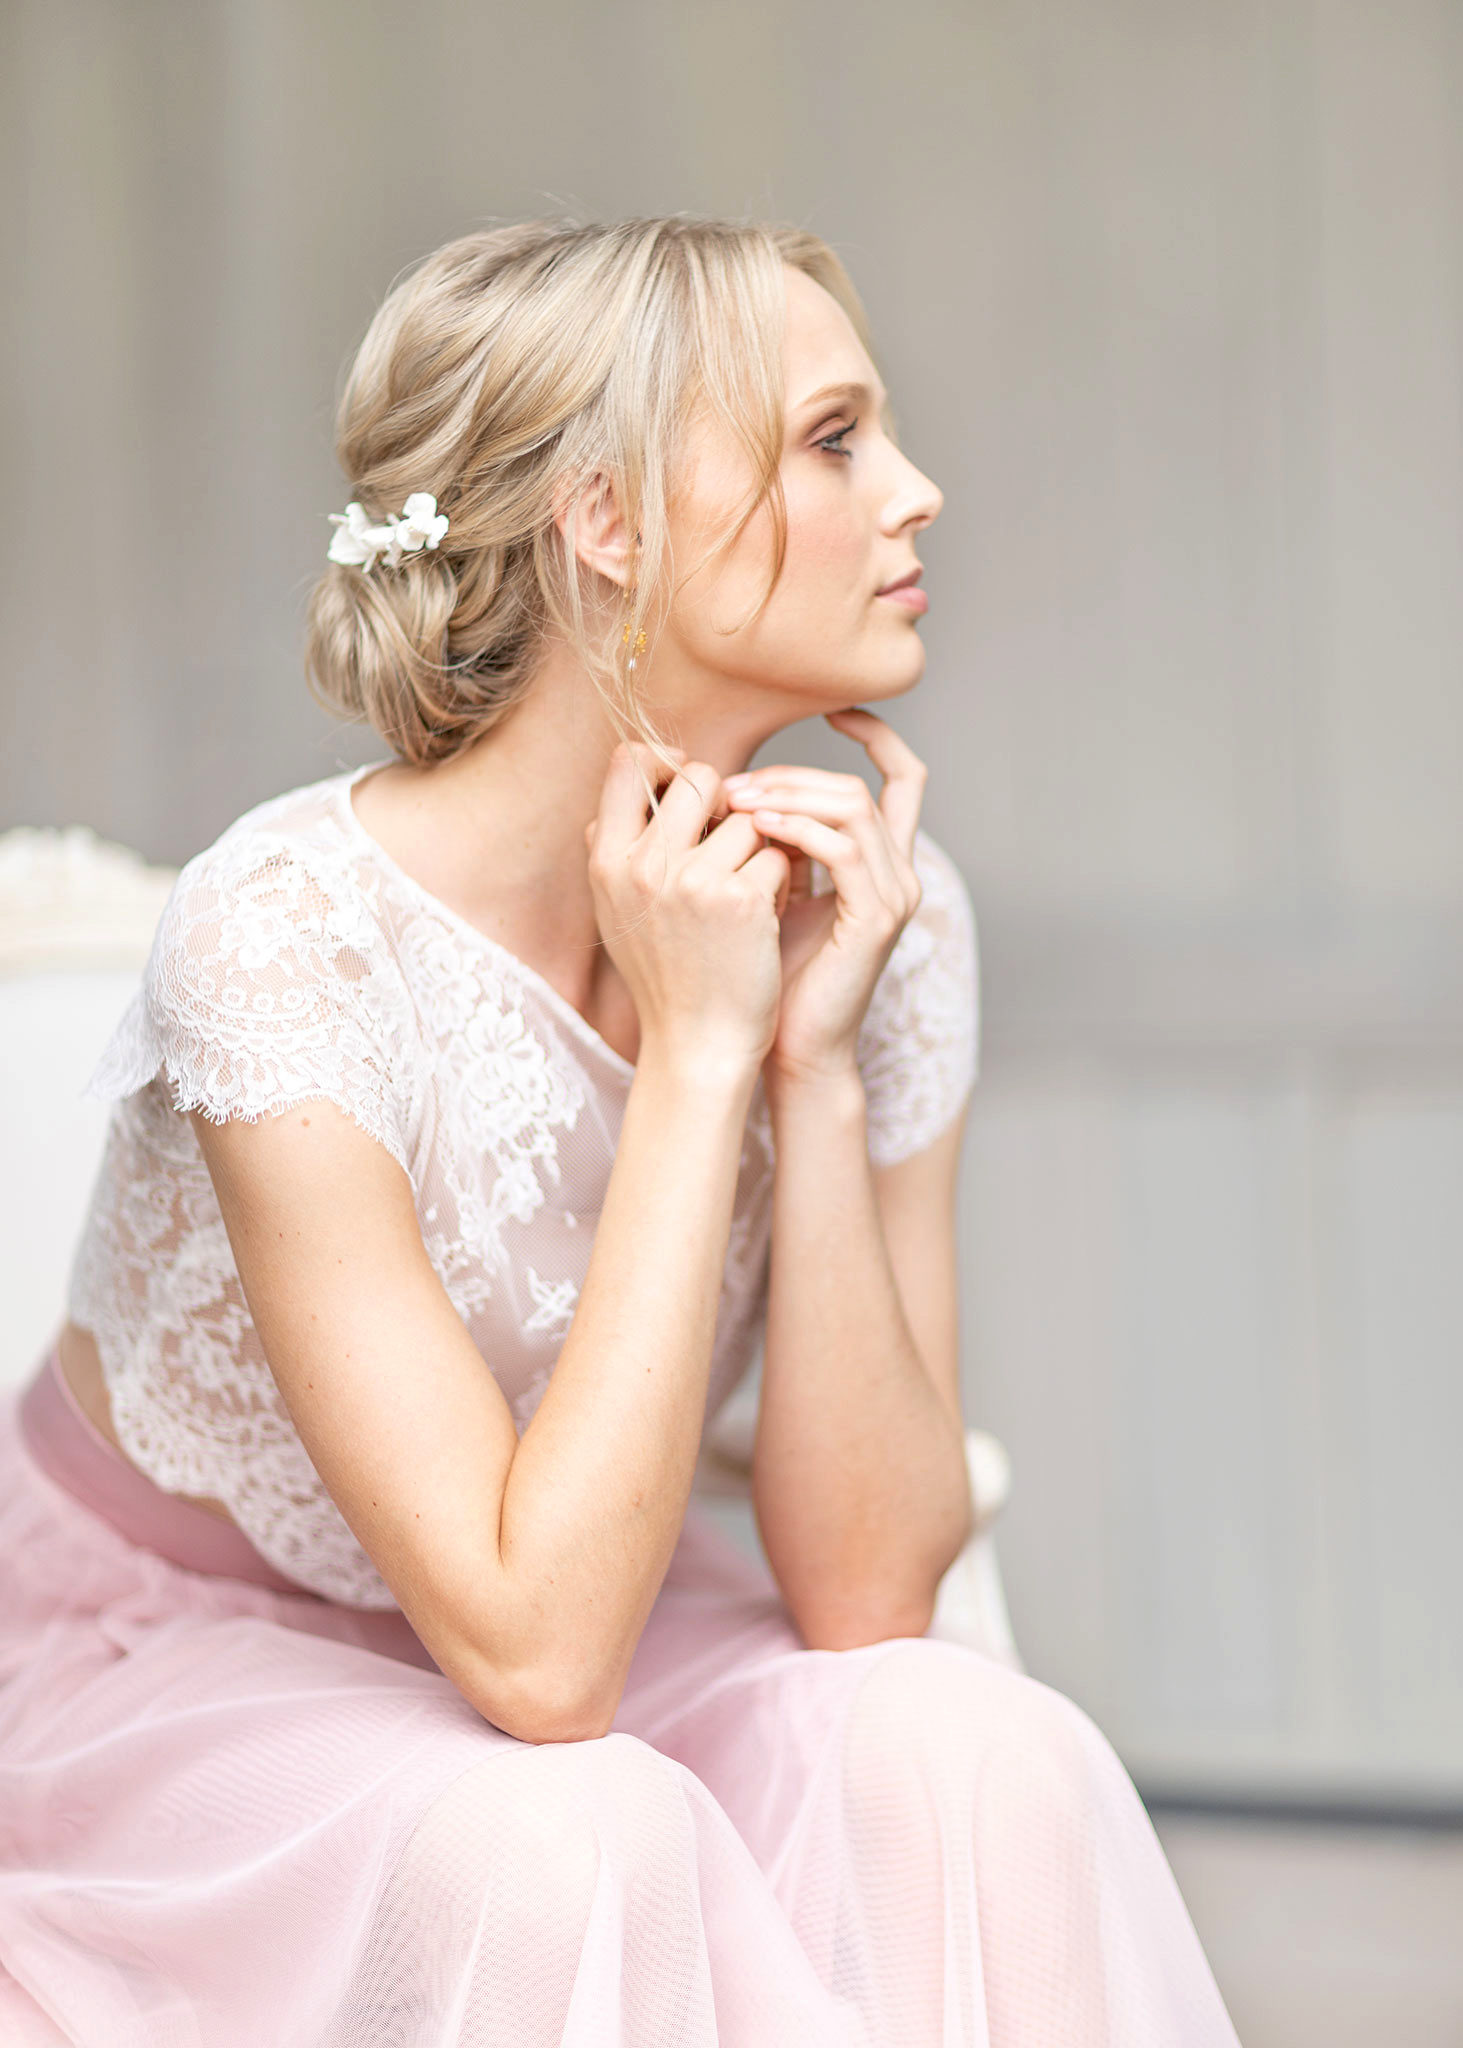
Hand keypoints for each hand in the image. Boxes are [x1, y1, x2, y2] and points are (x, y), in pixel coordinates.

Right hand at [586, 741, 791, 1080]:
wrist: (697, 1045)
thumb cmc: (665, 974)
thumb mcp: (617, 908)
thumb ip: (619, 842)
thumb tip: (638, 772)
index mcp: (606, 862)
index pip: (628, 763)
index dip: (666, 760)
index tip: (691, 785)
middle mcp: (643, 866)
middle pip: (699, 777)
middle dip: (727, 803)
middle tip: (733, 843)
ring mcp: (692, 881)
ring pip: (748, 819)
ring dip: (758, 850)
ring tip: (747, 895)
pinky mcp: (741, 899)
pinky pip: (777, 855)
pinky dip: (780, 884)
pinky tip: (764, 921)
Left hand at [721, 708, 926, 1084]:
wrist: (778, 1047)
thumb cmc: (763, 974)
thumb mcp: (766, 892)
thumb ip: (769, 842)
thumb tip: (732, 790)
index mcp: (880, 863)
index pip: (902, 778)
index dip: (875, 735)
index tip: (832, 710)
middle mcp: (898, 874)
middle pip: (860, 786)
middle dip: (794, 775)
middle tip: (733, 786)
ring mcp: (894, 896)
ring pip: (854, 809)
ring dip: (790, 795)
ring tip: (735, 803)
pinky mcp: (876, 920)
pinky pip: (844, 850)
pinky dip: (799, 830)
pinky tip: (756, 831)